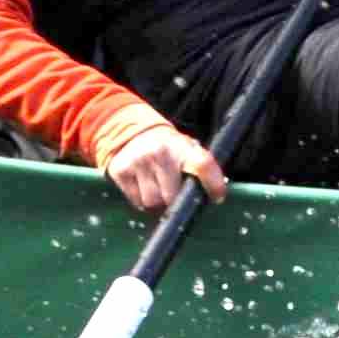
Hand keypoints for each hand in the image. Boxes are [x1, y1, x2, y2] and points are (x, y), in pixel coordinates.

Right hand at [101, 121, 230, 218]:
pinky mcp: (121, 171)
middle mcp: (160, 152)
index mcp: (183, 147)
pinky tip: (143, 189)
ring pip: (152, 203)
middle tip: (174, 197)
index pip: (203, 165)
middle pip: (172, 197)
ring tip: (157, 192)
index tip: (217, 197)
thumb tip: (214, 196)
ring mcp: (139, 161)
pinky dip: (141, 201)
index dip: (214, 184)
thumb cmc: (167, 148)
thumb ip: (198, 167)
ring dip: (156, 205)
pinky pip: (136, 201)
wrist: (133, 132)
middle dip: (174, 203)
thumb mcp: (185, 149)